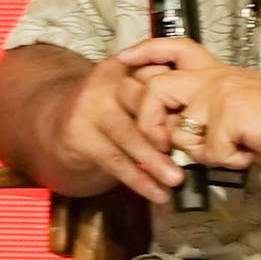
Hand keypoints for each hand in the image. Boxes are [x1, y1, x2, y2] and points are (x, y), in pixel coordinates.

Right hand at [44, 48, 207, 201]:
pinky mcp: (79, 135)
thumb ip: (160, 98)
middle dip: (167, 128)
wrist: (60, 125)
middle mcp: (106, 82)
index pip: (157, 76)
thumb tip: (200, 122)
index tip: (200, 120)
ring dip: (154, 159)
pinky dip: (139, 179)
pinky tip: (157, 193)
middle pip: (142, 101)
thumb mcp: (132, 94)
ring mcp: (89, 108)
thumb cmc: (112, 112)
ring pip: (128, 133)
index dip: (179, 97)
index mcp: (125, 66)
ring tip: (176, 179)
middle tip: (191, 150)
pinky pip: (115, 160)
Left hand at [112, 36, 260, 178]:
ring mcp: (221, 93)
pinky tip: (253, 153)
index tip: (122, 60)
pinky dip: (231, 162)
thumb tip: (188, 138)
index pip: (173, 50)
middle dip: (149, 124)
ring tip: (231, 151)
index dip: (144, 52)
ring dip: (201, 152)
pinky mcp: (229, 113)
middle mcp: (215, 78)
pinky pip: (211, 152)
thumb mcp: (245, 115)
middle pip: (155, 89)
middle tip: (161, 145)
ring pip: (180, 129)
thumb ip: (214, 119)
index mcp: (219, 74)